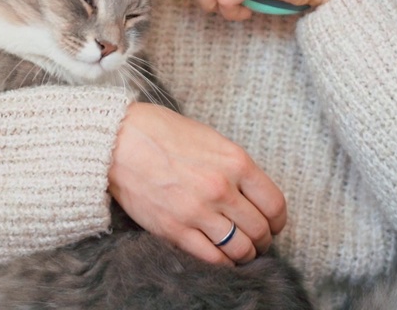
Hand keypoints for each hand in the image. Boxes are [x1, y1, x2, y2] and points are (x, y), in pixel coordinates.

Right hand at [108, 102, 286, 265]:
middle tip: (257, 240)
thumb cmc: (162, 134)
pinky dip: (222, 262)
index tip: (273, 224)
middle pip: (260, 230)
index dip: (278, 221)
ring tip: (240, 250)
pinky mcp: (174, 230)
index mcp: (236, 162)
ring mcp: (197, 212)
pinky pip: (212, 258)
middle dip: (263, 239)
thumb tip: (252, 194)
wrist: (118, 141)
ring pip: (240, 249)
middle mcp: (221, 189)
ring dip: (245, 254)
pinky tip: (220, 256)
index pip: (275, 204)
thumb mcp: (210, 139)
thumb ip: (234, 167)